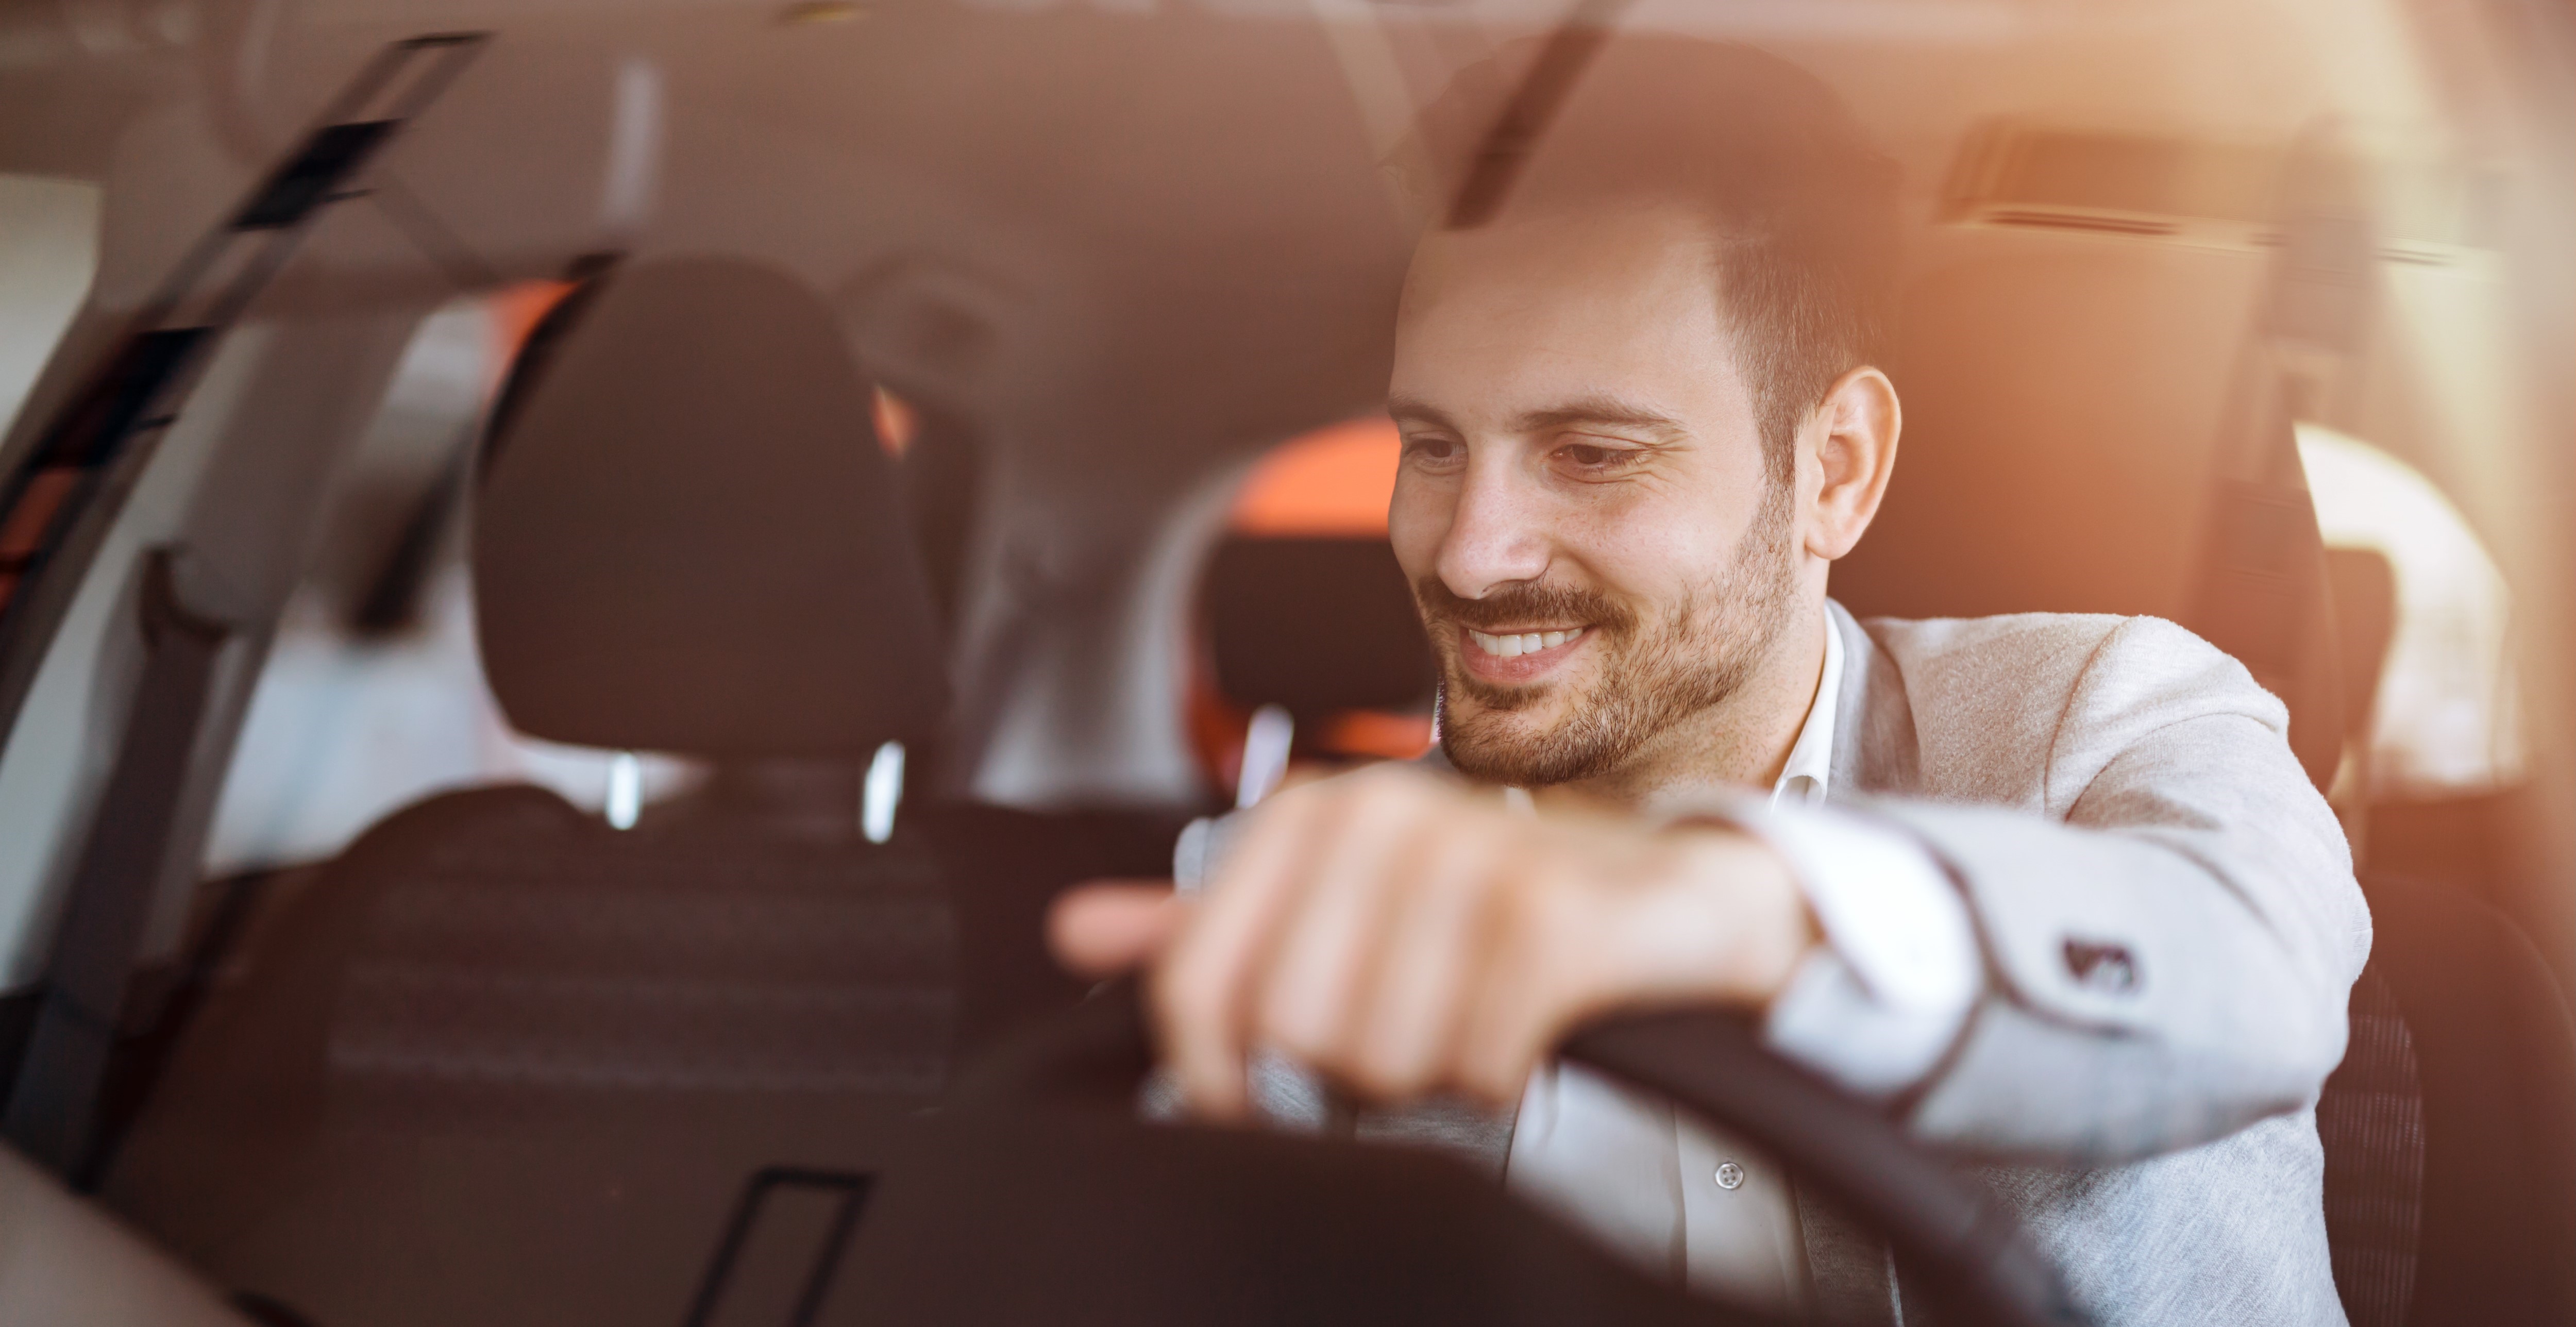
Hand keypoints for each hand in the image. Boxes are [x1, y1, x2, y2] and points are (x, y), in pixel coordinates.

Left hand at [1049, 764, 1815, 1119]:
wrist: (1675, 903)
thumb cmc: (1497, 912)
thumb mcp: (1344, 905)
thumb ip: (1212, 924)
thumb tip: (1071, 929)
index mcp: (1312, 813)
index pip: (1194, 986)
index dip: (1214, 1074)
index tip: (1256, 1097)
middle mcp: (1384, 813)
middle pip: (1289, 1035)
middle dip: (1353, 1068)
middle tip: (1417, 1030)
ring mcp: (1472, 855)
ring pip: (1380, 1057)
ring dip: (1435, 1072)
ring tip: (1476, 1021)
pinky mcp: (1552, 916)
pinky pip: (1475, 1061)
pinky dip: (1503, 1074)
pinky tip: (1531, 1032)